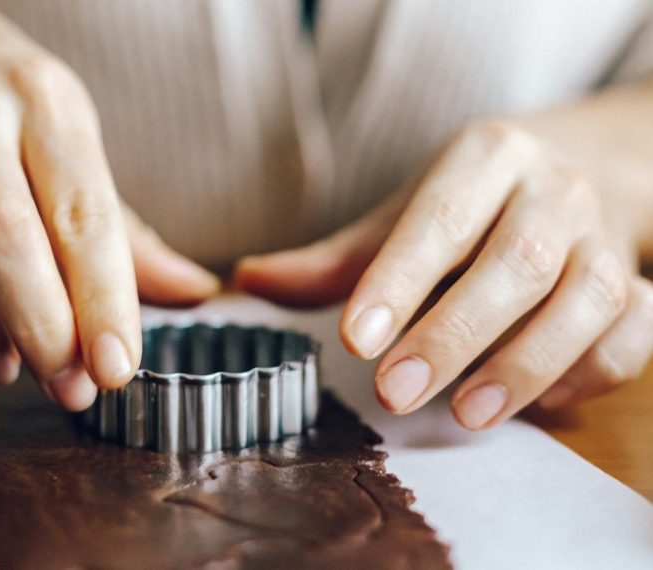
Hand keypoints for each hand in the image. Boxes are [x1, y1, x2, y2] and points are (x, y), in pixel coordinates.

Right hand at [0, 0, 217, 407]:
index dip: (102, 299)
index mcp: (47, 102)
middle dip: (40, 327)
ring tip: (3, 367)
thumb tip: (194, 290)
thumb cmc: (3, 107)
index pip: (82, 212)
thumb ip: (125, 230)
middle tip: (65, 386)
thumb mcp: (72, 142)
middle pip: (4, 234)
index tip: (116, 368)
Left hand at [238, 119, 652, 428]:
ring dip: (526, 364)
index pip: (438, 218)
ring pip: (587, 299)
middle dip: (454, 334)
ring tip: (466, 415)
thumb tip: (248, 280)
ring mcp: (602, 235)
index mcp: (483, 158)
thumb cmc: (471, 202)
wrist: (583, 165)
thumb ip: (337, 258)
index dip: (398, 280)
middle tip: (395, 393)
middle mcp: (551, 188)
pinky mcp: (636, 280)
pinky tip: (538, 403)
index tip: (356, 339)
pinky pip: (634, 331)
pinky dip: (590, 372)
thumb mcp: (403, 214)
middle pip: (514, 263)